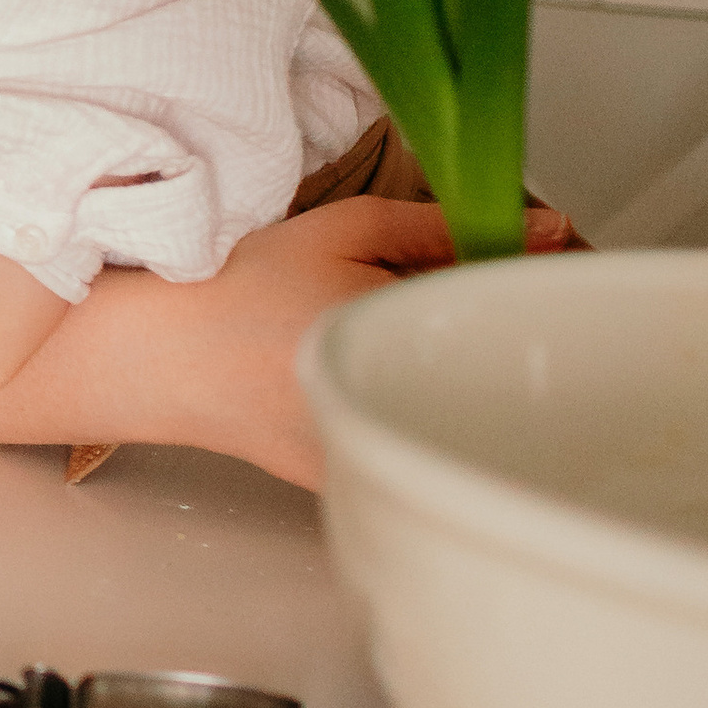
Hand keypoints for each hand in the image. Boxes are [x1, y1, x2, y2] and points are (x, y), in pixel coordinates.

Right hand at [142, 193, 576, 484]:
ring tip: (377, 341)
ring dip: (443, 377)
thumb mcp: (345, 229)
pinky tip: (355, 376)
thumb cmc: (241, 287)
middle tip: (421, 303)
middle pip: (489, 374)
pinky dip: (401, 409)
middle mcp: (398, 405)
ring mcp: (377, 450)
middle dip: (479, 337)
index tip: (514, 273)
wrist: (163, 356)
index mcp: (404, 337)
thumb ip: (443, 227)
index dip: (517, 294)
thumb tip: (543, 230)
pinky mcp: (356, 480)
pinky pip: (407, 439)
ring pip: (452, 413)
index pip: (509, 318)